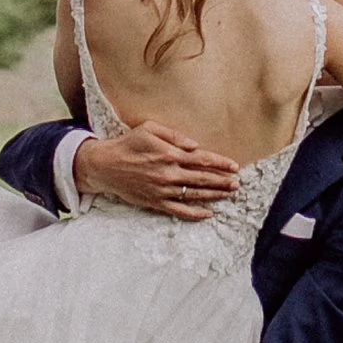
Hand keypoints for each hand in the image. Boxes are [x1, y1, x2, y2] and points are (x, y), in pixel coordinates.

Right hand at [78, 122, 240, 216]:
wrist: (105, 166)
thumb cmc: (128, 144)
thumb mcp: (149, 129)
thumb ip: (174, 136)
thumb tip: (196, 146)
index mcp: (169, 154)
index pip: (202, 160)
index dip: (220, 164)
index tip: (234, 167)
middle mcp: (169, 174)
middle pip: (203, 179)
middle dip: (223, 181)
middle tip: (238, 184)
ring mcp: (163, 190)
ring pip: (195, 195)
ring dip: (214, 196)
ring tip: (229, 195)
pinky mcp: (156, 202)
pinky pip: (180, 210)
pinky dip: (195, 214)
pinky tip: (208, 213)